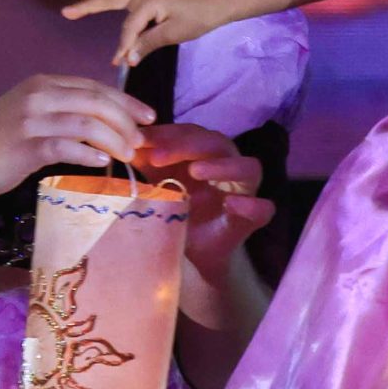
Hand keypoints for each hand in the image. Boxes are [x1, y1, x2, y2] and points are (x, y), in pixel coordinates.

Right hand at [0, 75, 154, 205]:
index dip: (126, 101)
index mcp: (42, 84)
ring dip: (113, 138)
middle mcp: (38, 95)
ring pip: (85, 122)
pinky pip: (65, 146)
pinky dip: (88, 152)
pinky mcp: (24, 146)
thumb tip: (106, 126)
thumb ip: (63, 114)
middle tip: (142, 140)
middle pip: (95, 101)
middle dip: (125, 120)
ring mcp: (31, 119)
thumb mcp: (30, 116)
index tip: (148, 117)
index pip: (94, 87)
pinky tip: (101, 162)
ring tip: (128, 154)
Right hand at [61, 0, 236, 67]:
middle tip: (66, 12)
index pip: (128, 28)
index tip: (117, 64)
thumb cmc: (196, 19)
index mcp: (147, 1)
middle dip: (87, 5)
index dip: (122, 47)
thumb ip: (147, 44)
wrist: (213, 3)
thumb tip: (127, 59)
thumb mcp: (172, 34)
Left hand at [134, 123, 273, 278]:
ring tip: (195, 172)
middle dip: (187, 146)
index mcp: (205, 155)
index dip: (168, 133)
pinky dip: (251, 205)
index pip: (191, 132)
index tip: (141, 140)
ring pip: (248, 167)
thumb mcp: (156, 185)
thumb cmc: (175, 213)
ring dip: (222, 165)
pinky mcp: (251, 220)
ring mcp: (244, 192)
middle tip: (157, 157)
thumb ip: (145, 163)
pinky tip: (232, 205)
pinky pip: (263, 209)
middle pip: (218, 143)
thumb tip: (123, 142)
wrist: (189, 255)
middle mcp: (228, 167)